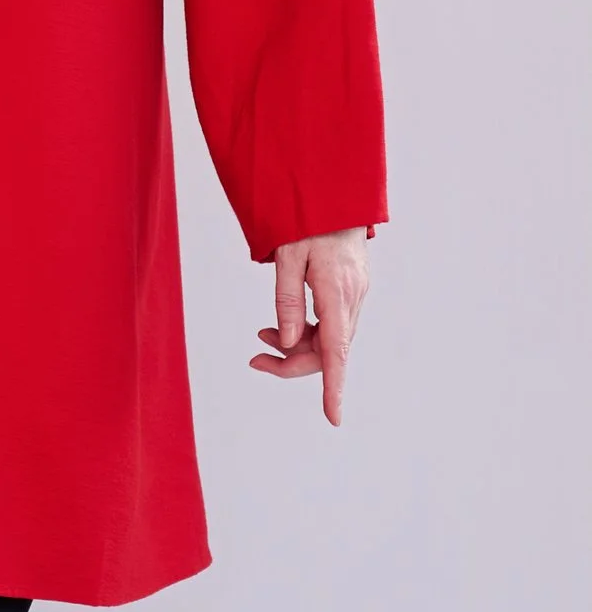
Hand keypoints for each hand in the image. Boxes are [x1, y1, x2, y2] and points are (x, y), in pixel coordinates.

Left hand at [250, 230, 370, 426]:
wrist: (335, 194)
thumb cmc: (308, 220)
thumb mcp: (287, 256)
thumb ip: (286, 301)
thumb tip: (289, 342)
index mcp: (337, 292)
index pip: (336, 352)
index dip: (333, 388)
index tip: (333, 418)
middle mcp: (352, 299)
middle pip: (328, 352)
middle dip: (291, 362)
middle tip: (254, 357)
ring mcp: (356, 296)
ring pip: (330, 341)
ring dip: (297, 346)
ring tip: (262, 335)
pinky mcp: (352, 292)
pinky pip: (332, 325)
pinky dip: (308, 332)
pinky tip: (285, 325)